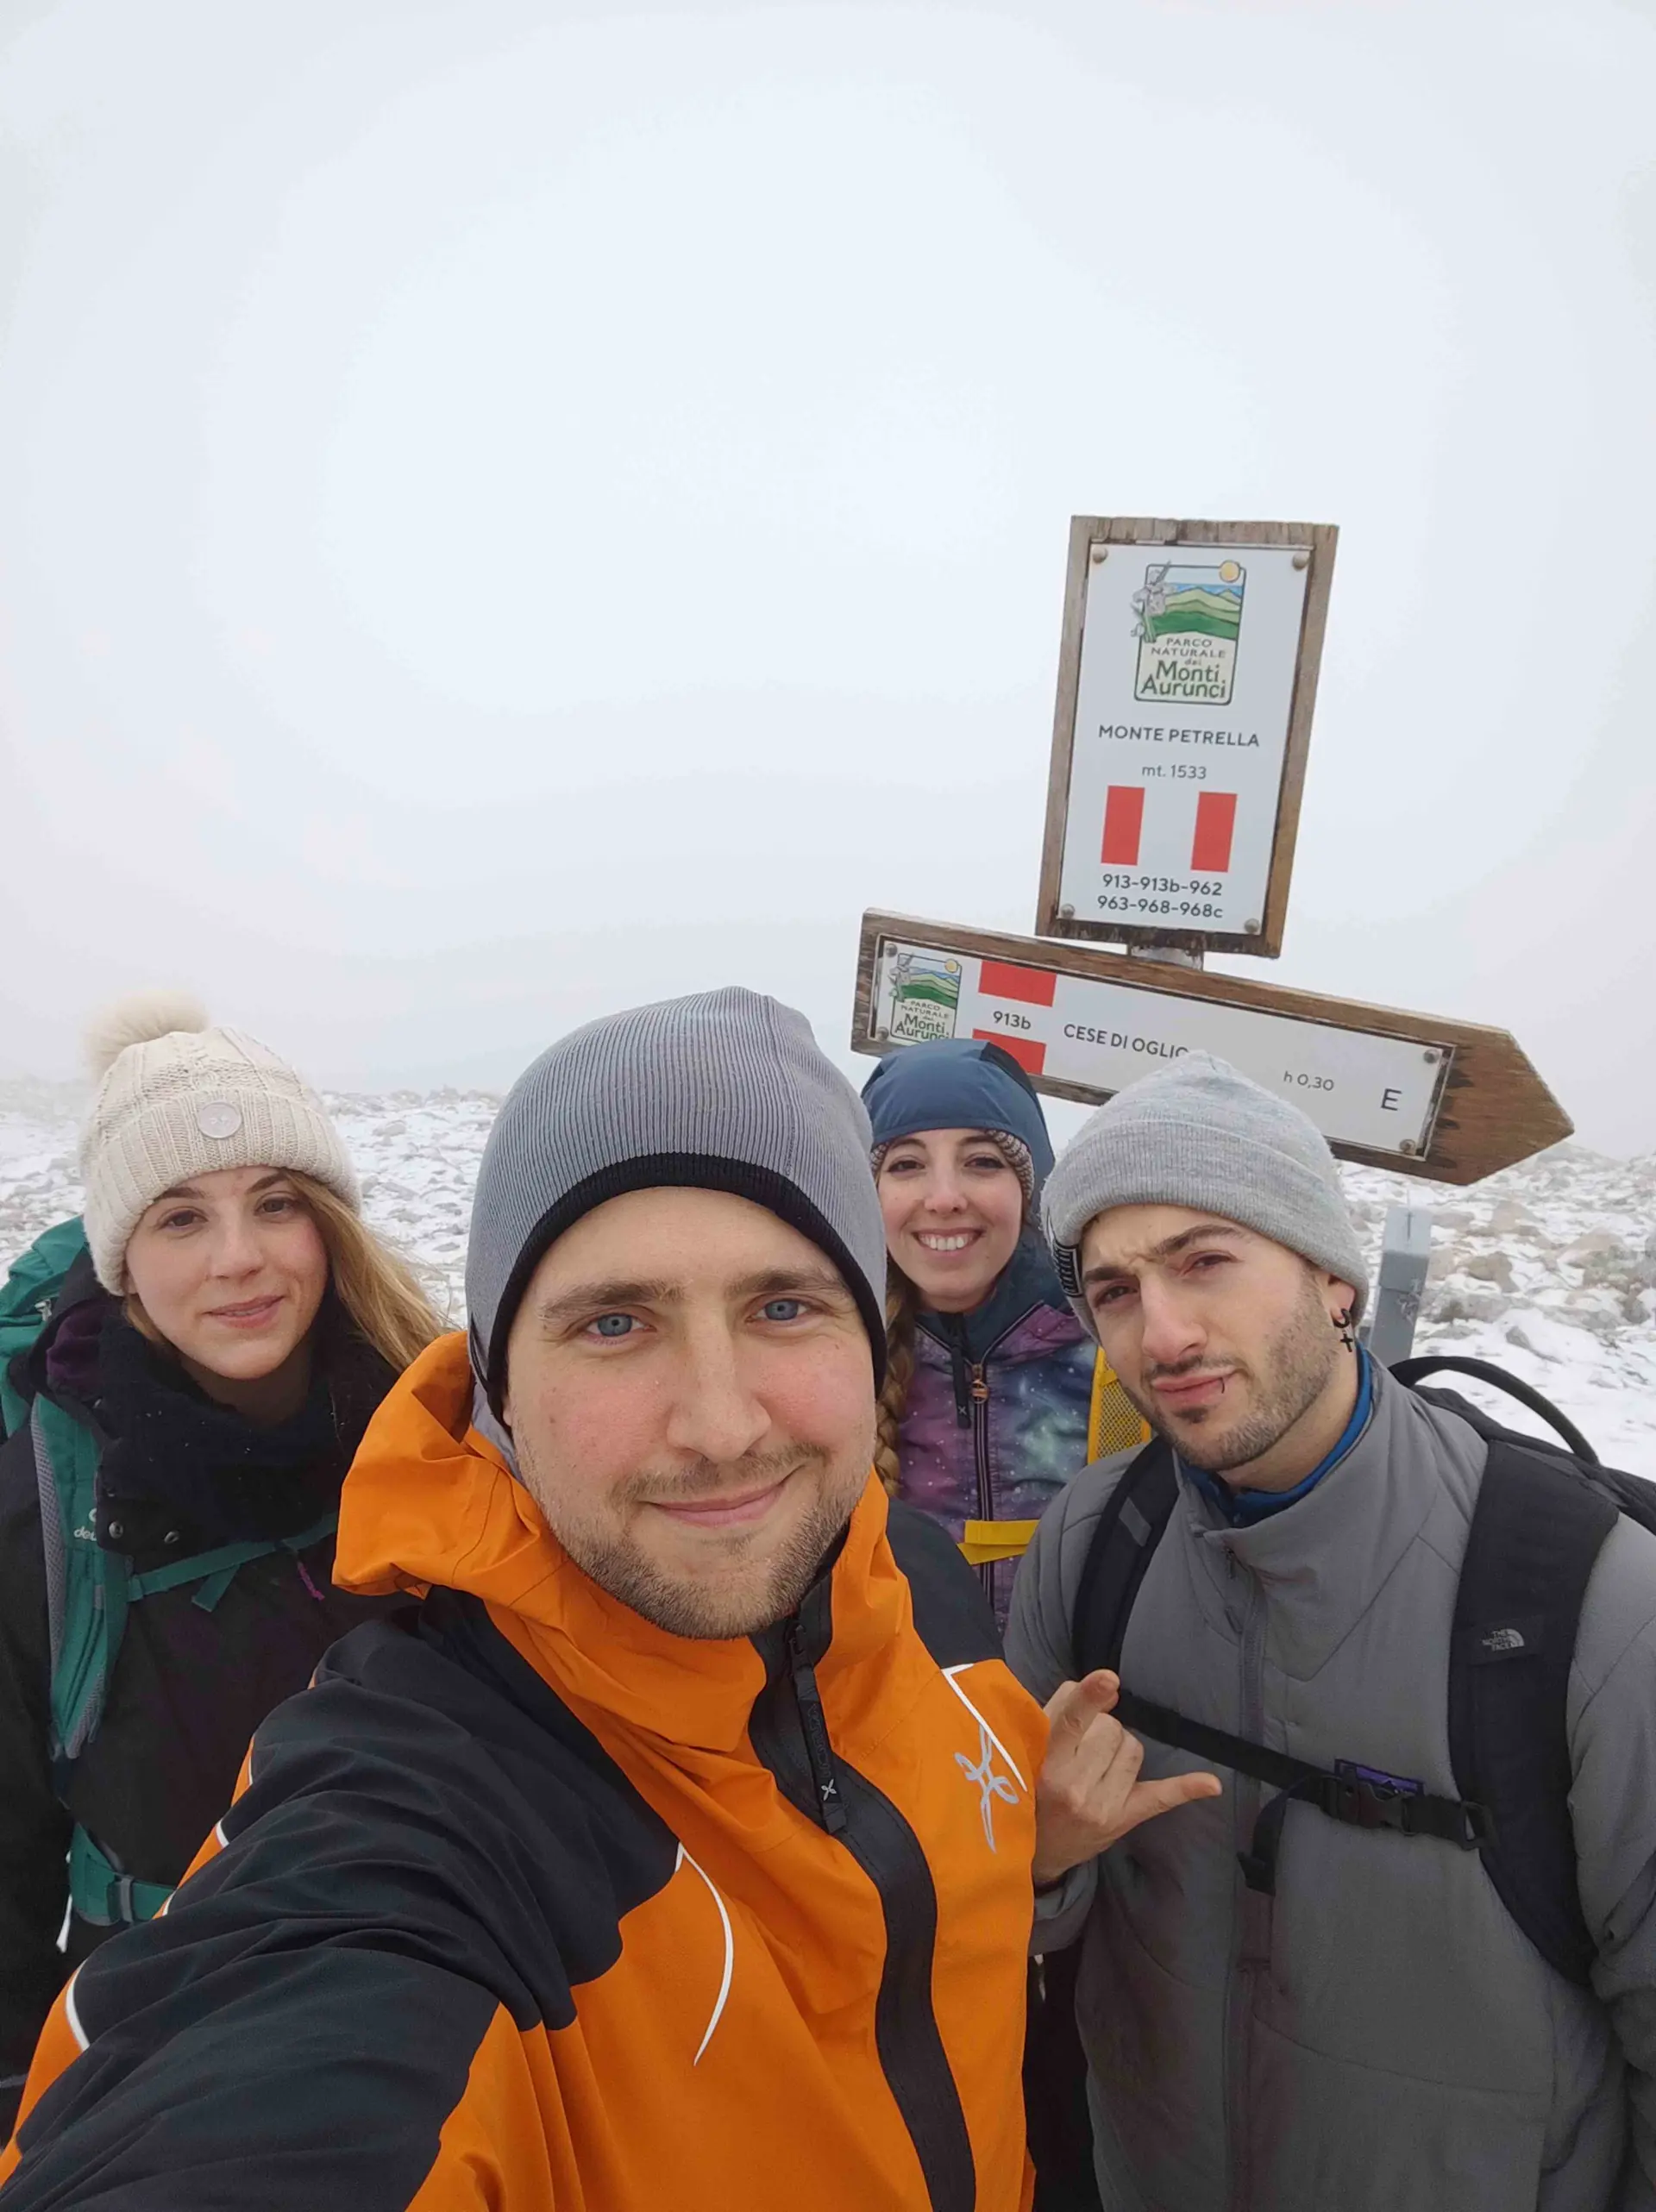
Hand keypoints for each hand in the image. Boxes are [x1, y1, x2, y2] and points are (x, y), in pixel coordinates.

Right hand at [1032, 1670, 1221, 1885]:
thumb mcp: (1031, 1747)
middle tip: (1081, 1746)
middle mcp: (1075, 1788)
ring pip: (1133, 1748)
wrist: (1035, 1848)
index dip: (1090, 1697)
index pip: (1071, 1723)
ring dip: (1120, 1746)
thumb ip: (1064, 1710)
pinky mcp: (1125, 1820)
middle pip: (1110, 1729)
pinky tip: (1211, 1784)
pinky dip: (1186, 1788)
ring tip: (1097, 1763)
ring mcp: (1104, 1807)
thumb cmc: (1030, 1785)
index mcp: (1046, 1765)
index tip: (1109, 1679)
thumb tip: (1111, 1690)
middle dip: (1100, 1727)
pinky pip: (1161, 1798)